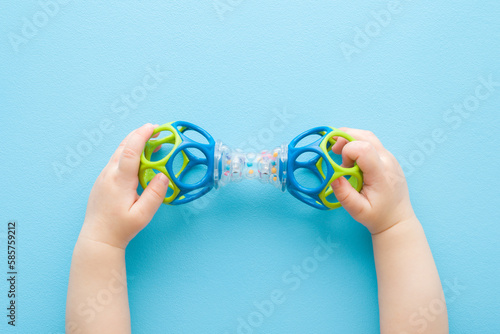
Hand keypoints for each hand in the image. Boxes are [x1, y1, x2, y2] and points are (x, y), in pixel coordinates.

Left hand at [79, 123, 168, 248]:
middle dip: (139, 134)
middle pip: (123, 146)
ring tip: (151, 142)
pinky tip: (138, 159)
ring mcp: (103, 176)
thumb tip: (164, 175)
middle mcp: (109, 174)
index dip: (141, 136)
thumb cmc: (121, 228)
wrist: (98, 238)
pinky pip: (116, 161)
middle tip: (156, 129)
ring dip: (134, 144)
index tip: (153, 127)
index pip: (130, 152)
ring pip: (118, 153)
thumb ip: (155, 194)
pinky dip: (128, 153)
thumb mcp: (142, 215)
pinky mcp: (102, 181)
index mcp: (120, 181)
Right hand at [331, 128, 415, 234]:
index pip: (363, 149)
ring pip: (368, 136)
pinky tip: (351, 158)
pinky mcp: (388, 158)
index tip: (342, 167)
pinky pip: (372, 142)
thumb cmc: (378, 216)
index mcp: (381, 175)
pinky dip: (357, 143)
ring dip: (351, 139)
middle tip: (333, 150)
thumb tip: (332, 177)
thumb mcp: (357, 211)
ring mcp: (390, 158)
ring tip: (339, 152)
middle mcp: (388, 162)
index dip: (347, 152)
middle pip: (365, 136)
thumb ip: (344, 194)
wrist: (397, 219)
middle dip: (345, 138)